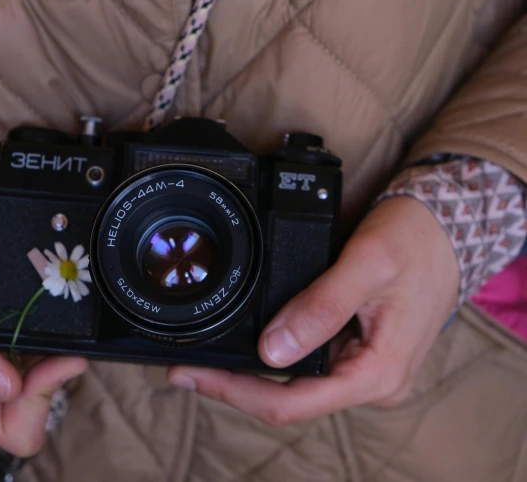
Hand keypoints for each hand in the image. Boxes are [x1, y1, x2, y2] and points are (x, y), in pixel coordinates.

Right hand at [0, 153, 87, 455]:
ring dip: (65, 350)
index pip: (9, 428)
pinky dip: (67, 321)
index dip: (37, 405)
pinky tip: (67, 298)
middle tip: (67, 344)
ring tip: (66, 315)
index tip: (51, 362)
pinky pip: (53, 328)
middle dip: (57, 380)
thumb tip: (6, 389)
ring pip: (49, 368)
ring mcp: (1, 335)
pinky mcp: (18, 305)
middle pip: (36, 404)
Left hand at [167, 196, 459, 424]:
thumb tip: (272, 350)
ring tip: (204, 357)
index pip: (291, 403)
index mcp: (377, 374)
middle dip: (234, 385)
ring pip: (291, 385)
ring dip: (248, 373)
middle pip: (286, 400)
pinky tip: (242, 343)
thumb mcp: (367, 264)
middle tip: (185, 366)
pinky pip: (304, 365)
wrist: (445, 227)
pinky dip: (269, 356)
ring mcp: (361, 369)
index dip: (235, 392)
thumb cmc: (414, 240)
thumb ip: (321, 306)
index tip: (191, 376)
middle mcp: (370, 382)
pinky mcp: (353, 353)